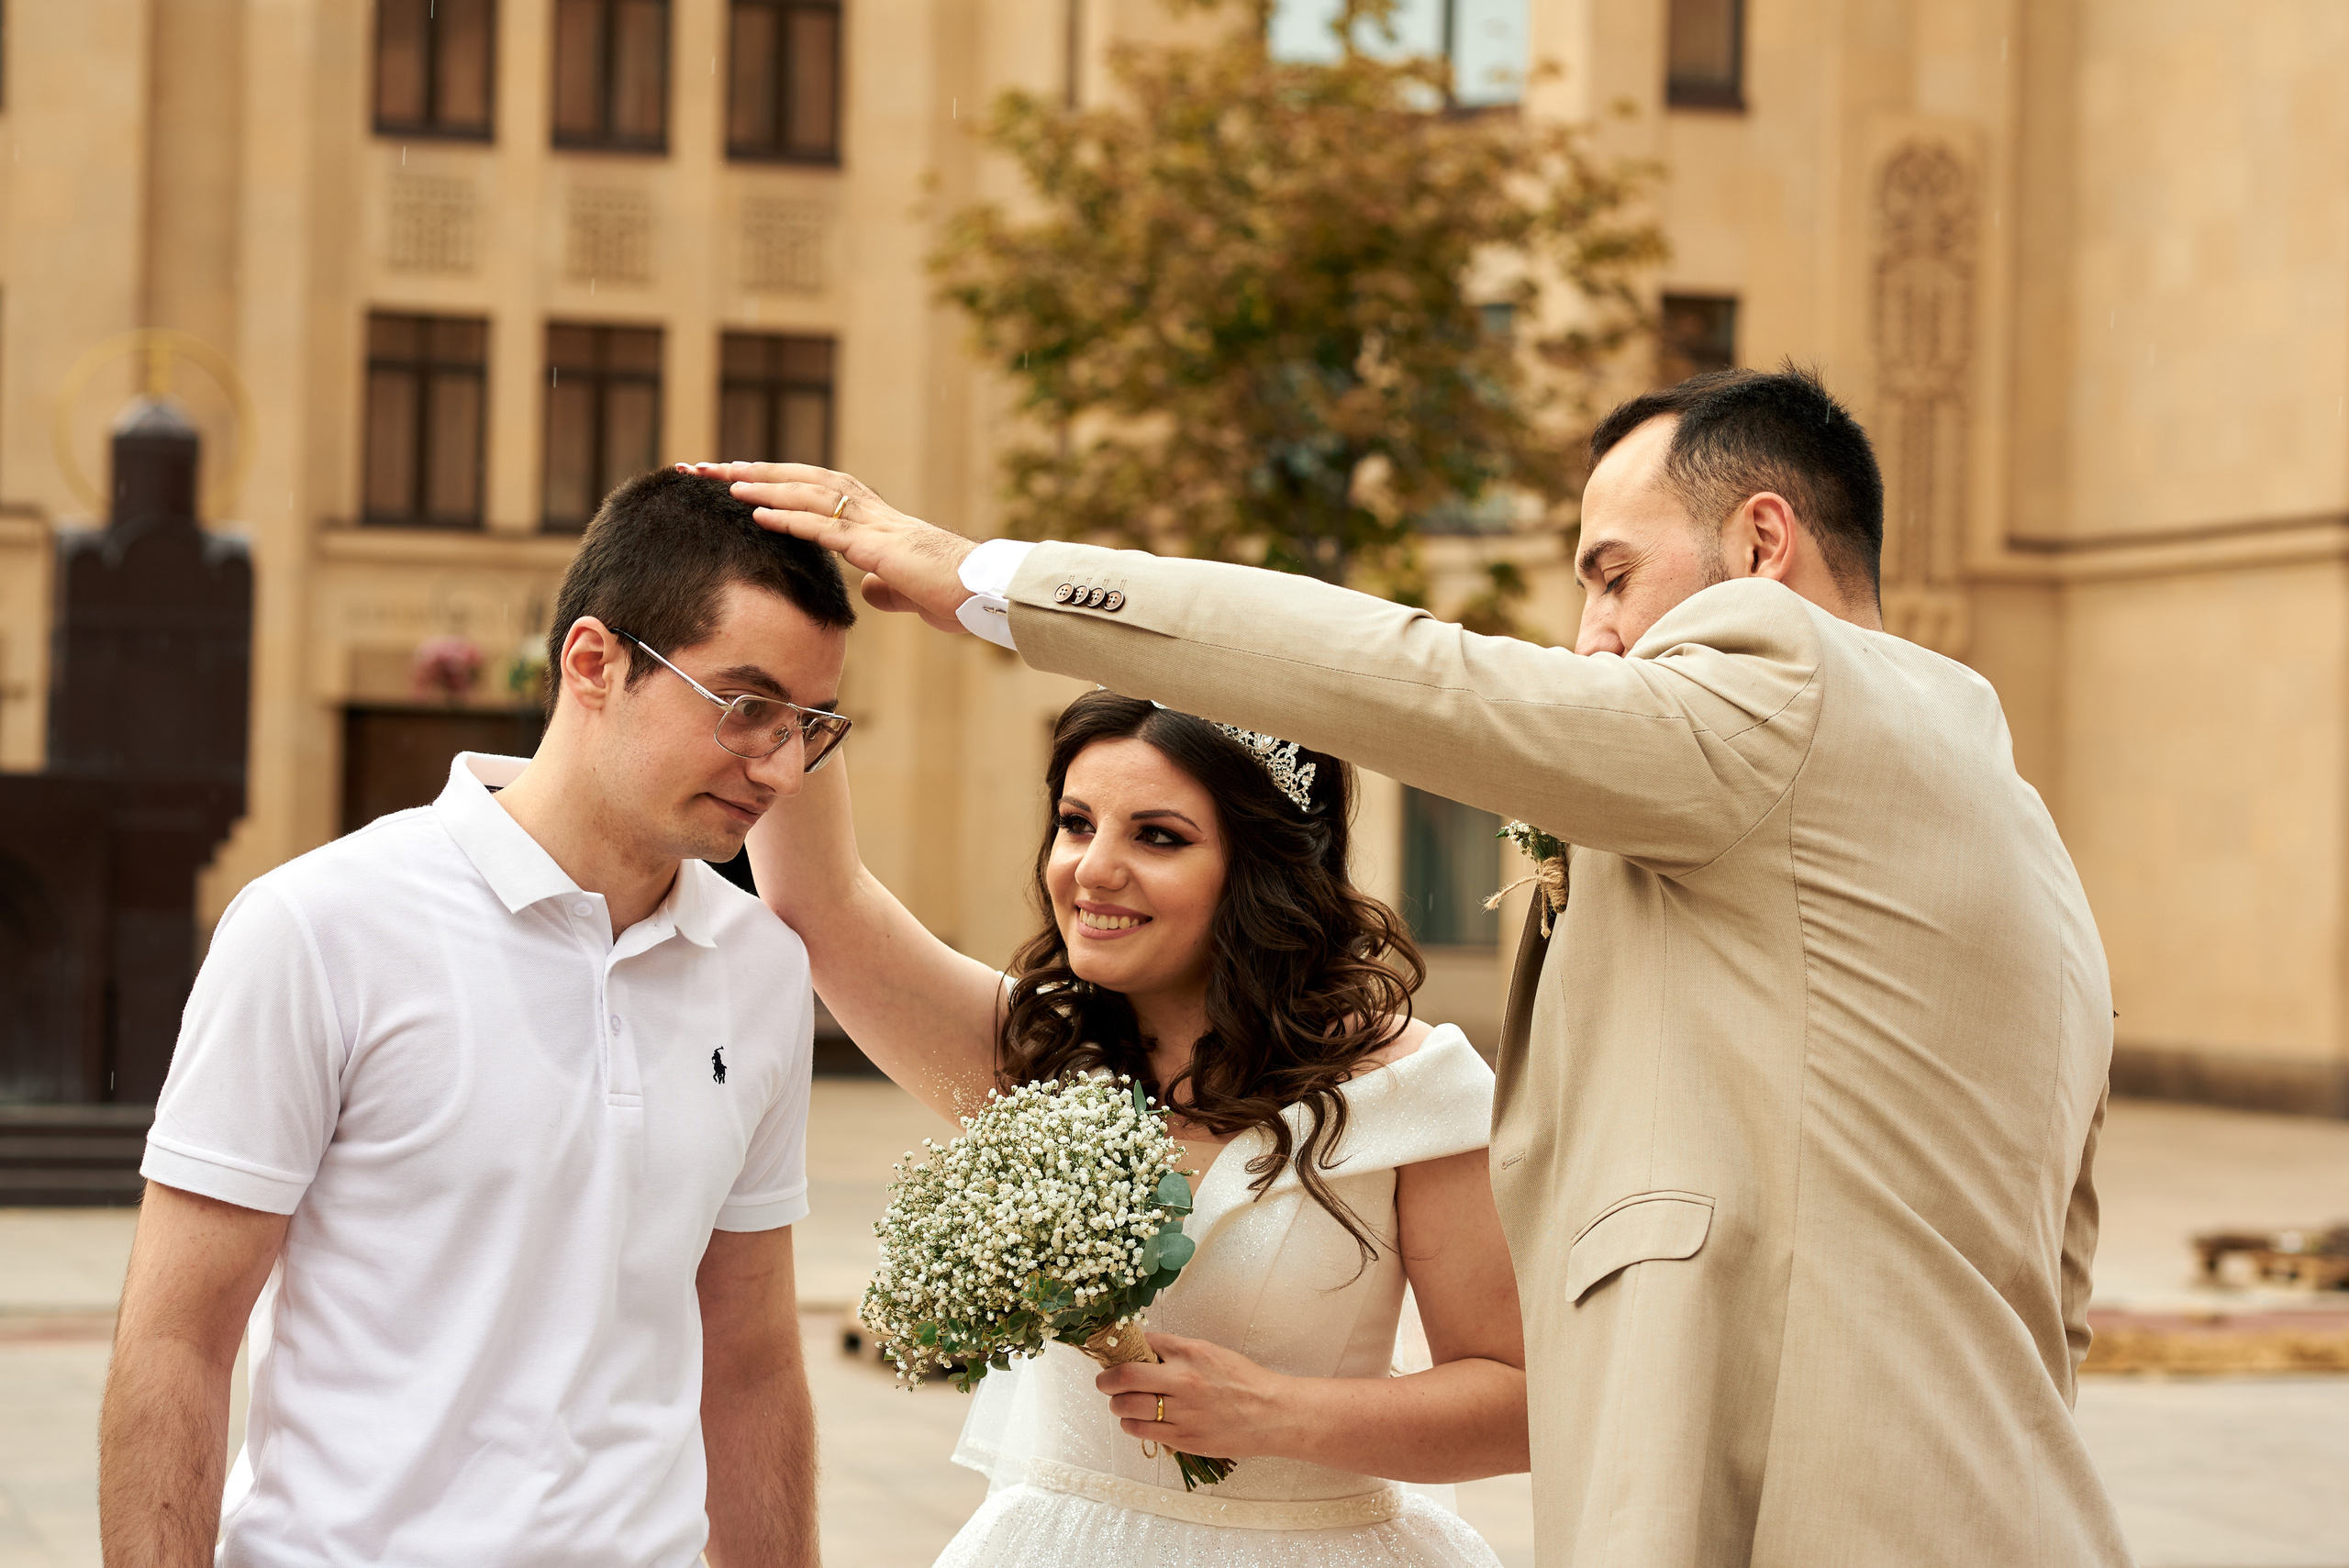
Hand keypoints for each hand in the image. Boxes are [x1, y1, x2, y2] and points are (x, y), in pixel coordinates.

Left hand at [679, 461, 976, 634]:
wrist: (988, 593)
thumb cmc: (955, 593)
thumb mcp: (908, 591)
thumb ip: (883, 585)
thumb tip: (867, 587)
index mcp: (875, 520)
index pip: (814, 491)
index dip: (774, 483)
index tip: (735, 479)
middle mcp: (871, 511)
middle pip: (802, 479)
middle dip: (753, 471)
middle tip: (706, 465)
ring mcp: (874, 524)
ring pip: (809, 492)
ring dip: (762, 483)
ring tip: (720, 478)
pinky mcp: (878, 546)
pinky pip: (825, 526)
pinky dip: (787, 516)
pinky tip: (755, 511)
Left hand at [1096, 1332, 1296, 1461]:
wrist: (1271, 1414)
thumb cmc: (1242, 1381)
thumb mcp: (1210, 1352)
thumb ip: (1176, 1351)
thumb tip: (1141, 1349)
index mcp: (1190, 1352)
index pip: (1141, 1345)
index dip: (1122, 1351)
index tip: (1115, 1356)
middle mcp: (1183, 1380)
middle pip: (1124, 1377)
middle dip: (1106, 1380)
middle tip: (1104, 1382)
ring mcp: (1182, 1411)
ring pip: (1126, 1407)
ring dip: (1117, 1404)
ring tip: (1121, 1403)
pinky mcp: (1183, 1438)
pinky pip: (1141, 1431)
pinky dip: (1132, 1424)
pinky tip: (1137, 1419)